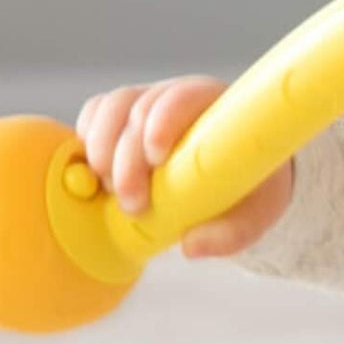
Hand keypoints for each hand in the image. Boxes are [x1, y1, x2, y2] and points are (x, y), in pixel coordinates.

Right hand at [75, 76, 294, 257]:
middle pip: (140, 108)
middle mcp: (179, 98)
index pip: (184, 97)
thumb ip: (232, 233)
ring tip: (110, 191)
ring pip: (111, 108)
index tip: (157, 159)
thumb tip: (191, 247)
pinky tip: (97, 175)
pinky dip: (87, 141)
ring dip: (101, 150)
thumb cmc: (251, 189)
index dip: (163, 122)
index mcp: (218, 108)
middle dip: (128, 159)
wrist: (237, 177)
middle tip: (132, 205)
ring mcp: (148, 102)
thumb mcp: (255, 213)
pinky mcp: (122, 116)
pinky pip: (94, 114)